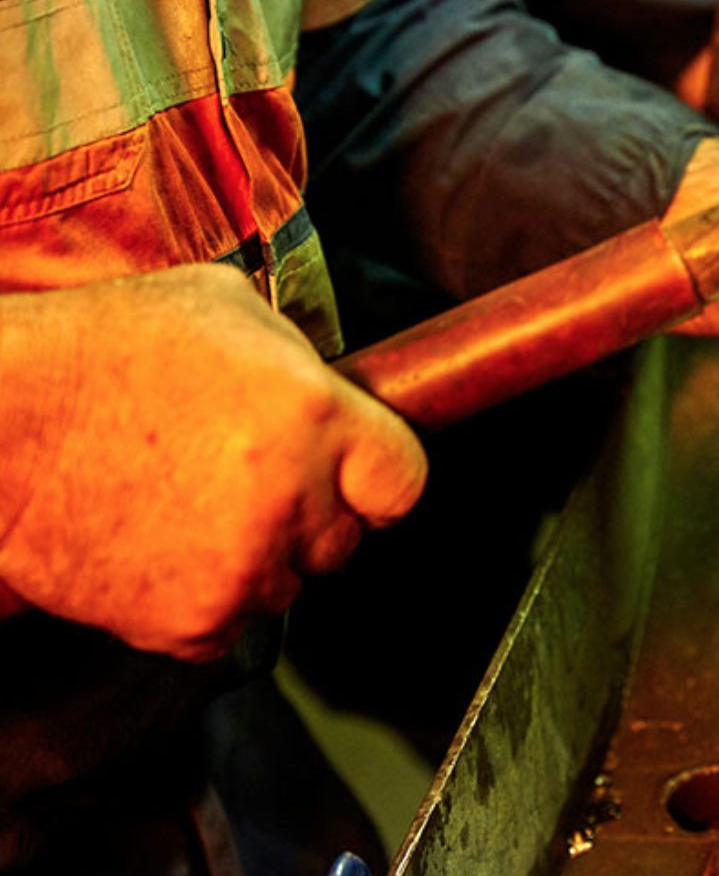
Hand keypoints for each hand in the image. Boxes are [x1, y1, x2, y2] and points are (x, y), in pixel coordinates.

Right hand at [0, 266, 427, 660]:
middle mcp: (293, 495)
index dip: (375, 481)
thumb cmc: (100, 350)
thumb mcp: (224, 306)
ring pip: (286, 587)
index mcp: (316, 414)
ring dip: (253, 561)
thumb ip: (301, 360)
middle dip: (308, 518)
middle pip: (344, 540)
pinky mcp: (192, 620)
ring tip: (182, 507)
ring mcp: (245, 565)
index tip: (354, 482)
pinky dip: (200, 602)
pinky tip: (156, 548)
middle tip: (240, 484)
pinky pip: (229, 627)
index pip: (403, 482)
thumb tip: (338, 393)